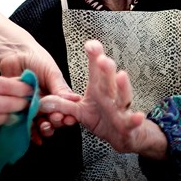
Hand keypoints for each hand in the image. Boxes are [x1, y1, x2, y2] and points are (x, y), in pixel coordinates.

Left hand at [0, 51, 77, 140]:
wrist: (13, 53)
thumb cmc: (35, 58)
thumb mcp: (52, 72)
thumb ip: (60, 88)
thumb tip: (75, 100)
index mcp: (58, 94)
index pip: (67, 110)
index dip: (68, 116)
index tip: (68, 117)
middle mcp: (48, 103)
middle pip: (55, 120)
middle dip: (56, 123)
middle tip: (55, 118)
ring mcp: (34, 107)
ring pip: (42, 125)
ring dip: (45, 129)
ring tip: (44, 126)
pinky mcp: (20, 110)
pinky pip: (27, 125)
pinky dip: (31, 133)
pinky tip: (35, 137)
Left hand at [39, 40, 167, 157]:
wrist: (125, 136)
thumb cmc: (103, 118)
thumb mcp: (80, 112)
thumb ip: (63, 105)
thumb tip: (42, 101)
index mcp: (100, 89)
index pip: (97, 71)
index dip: (94, 57)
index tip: (90, 44)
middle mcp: (112, 96)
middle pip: (109, 80)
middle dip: (106, 69)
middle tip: (102, 58)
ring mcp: (122, 109)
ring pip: (123, 96)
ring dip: (123, 86)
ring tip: (122, 75)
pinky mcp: (129, 125)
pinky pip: (132, 122)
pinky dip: (135, 118)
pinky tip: (138, 115)